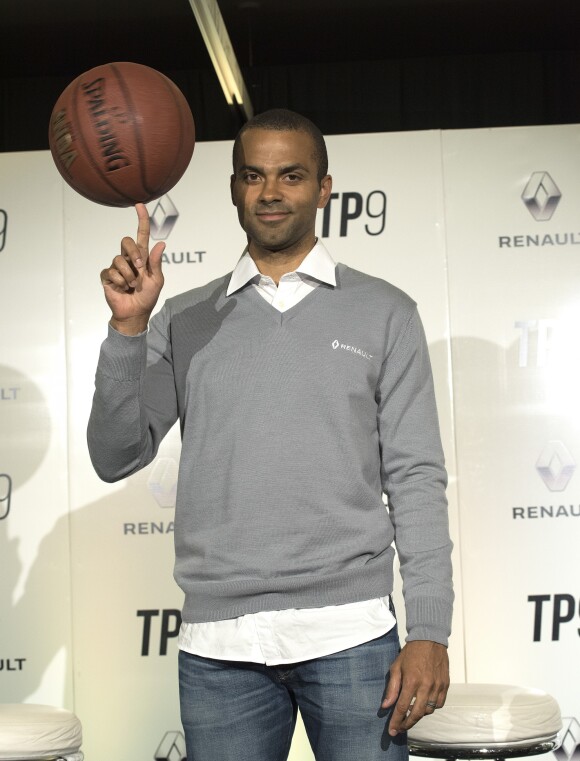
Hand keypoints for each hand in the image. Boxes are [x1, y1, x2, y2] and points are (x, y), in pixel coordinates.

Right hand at [100, 203, 165, 334]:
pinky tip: (122, 289)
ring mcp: (116, 267)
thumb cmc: (147, 296)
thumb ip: (156, 263)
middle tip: (139, 268)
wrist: (135, 313)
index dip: (142, 220)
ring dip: (128, 275)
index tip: (139, 205)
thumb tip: (162, 244)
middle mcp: (128, 259)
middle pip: (126, 240)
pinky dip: (119, 282)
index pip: (141, 234)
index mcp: (142, 257)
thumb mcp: (157, 280)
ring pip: (118, 259)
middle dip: (133, 253)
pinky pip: (110, 271)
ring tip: (132, 285)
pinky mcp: (107, 276)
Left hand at [381, 640, 448, 735]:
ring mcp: (437, 686)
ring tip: (411, 713)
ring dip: (419, 715)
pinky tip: (424, 704)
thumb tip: (386, 706)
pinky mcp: (445, 685)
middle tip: (400, 728)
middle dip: (407, 724)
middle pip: (417, 714)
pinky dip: (431, 707)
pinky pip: (439, 704)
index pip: (402, 707)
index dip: (396, 721)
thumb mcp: (396, 667)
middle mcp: (426, 686)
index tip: (392, 731)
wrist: (430, 639)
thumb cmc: (411, 653)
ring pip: (429, 710)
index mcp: (411, 681)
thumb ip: (392, 688)